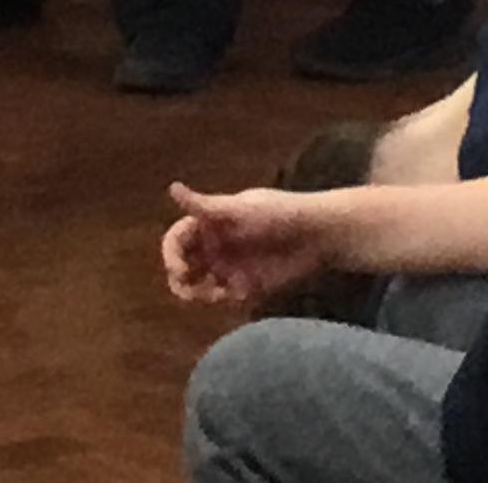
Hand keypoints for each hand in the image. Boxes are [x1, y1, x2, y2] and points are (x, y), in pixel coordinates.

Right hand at [159, 183, 336, 305]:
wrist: (317, 235)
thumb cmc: (278, 214)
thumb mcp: (241, 209)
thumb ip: (206, 205)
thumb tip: (172, 188)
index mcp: (211, 222)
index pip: (177, 238)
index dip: (171, 252)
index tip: (178, 268)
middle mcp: (215, 245)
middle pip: (182, 264)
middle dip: (178, 277)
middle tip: (186, 288)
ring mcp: (228, 267)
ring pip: (197, 285)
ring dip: (195, 293)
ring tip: (209, 296)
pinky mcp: (244, 287)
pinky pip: (221, 298)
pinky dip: (220, 300)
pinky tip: (234, 295)